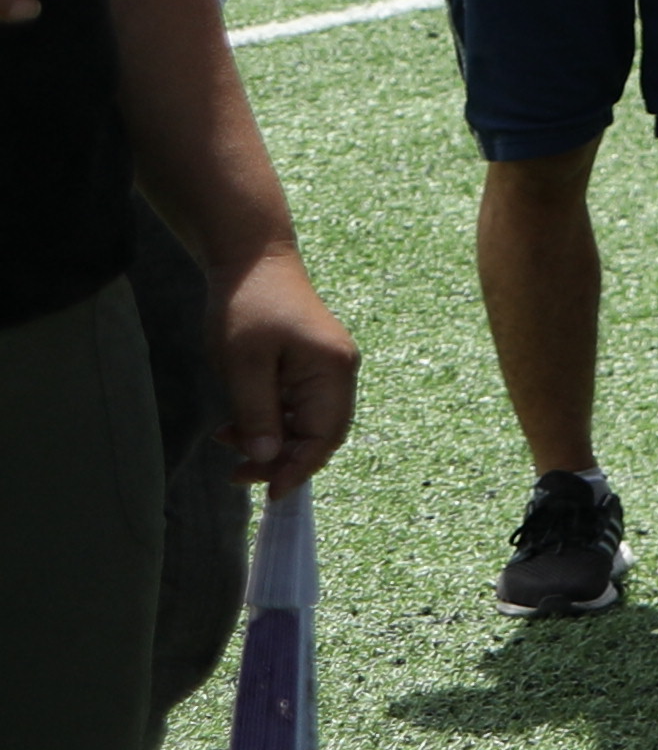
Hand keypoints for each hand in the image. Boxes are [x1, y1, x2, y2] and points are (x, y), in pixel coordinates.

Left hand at [222, 260, 358, 492]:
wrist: (251, 256)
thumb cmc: (246, 305)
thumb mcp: (243, 365)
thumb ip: (257, 415)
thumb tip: (269, 460)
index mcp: (332, 370)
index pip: (325, 435)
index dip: (299, 468)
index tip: (269, 493)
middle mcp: (338, 372)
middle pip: (320, 434)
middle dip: (282, 460)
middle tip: (237, 474)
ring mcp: (326, 368)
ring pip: (306, 423)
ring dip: (271, 441)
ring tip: (226, 443)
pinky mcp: (309, 365)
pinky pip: (296, 407)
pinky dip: (269, 422)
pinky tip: (235, 425)